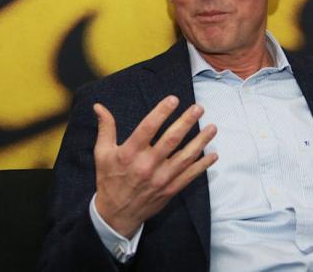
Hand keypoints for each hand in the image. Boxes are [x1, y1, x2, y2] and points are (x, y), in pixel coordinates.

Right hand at [92, 95, 217, 237]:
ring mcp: (161, 178)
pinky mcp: (170, 189)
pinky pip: (190, 176)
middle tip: (199, 108)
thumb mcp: (102, 153)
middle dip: (187, 122)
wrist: (116, 215)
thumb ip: (105, 128)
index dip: (161, 112)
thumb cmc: (109, 180)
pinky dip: (203, 165)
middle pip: (171, 140)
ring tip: (213, 127)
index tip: (174, 99)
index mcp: (130, 153)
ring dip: (200, 141)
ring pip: (185, 157)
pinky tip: (213, 154)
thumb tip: (99, 106)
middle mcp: (147, 165)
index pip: (148, 128)